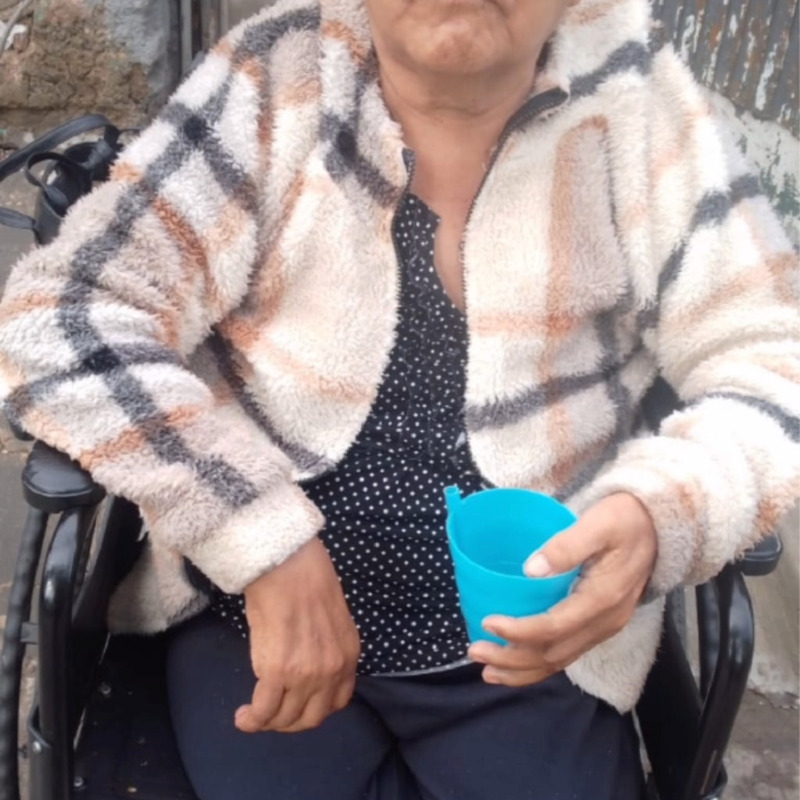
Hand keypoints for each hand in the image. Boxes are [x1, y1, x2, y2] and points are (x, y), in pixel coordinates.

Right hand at [234, 538, 360, 733]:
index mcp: (349, 655)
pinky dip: (252, 720)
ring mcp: (306, 674)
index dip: (315, 710)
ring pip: (285, 718)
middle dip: (290, 723)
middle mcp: (332, 670)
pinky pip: (264, 710)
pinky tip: (243, 717)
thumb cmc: (306, 579)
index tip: (298, 706)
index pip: (337, 702)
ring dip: (267, 723)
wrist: (287, 563)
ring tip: (253, 717)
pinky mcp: (278, 672)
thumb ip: (327, 647)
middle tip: (272, 716)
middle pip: (312, 718)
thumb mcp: (332, 619)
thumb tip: (308, 662)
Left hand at [468, 492, 656, 686]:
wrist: (659, 526)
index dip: (519, 631)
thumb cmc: (626, 519)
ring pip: (559, 661)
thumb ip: (566, 546)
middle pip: (553, 653)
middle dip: (512, 658)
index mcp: (603, 598)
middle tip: (475, 651)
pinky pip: (566, 654)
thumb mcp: (599, 523)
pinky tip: (515, 663)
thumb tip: (530, 568)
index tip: (488, 623)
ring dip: (522, 670)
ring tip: (487, 669)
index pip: (555, 627)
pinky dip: (538, 664)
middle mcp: (605, 622)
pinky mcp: (598, 625)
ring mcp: (604, 627)